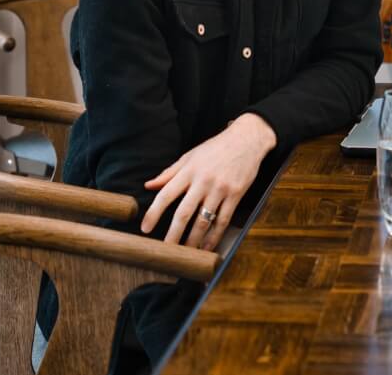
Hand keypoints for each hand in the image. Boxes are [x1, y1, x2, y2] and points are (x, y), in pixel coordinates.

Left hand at [140, 113, 276, 249]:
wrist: (246, 140)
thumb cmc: (216, 148)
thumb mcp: (190, 156)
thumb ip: (170, 172)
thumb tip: (149, 186)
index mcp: (189, 170)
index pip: (166, 194)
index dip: (154, 213)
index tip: (145, 228)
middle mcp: (203, 181)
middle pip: (184, 212)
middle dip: (173, 234)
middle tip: (165, 250)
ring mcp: (220, 189)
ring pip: (204, 220)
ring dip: (193, 239)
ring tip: (186, 252)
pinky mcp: (236, 194)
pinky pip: (223, 220)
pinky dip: (215, 236)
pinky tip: (208, 246)